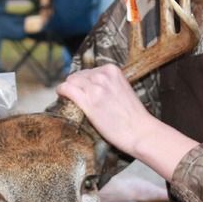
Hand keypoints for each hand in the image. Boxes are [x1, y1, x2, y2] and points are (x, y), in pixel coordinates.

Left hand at [56, 64, 197, 180]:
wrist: (140, 131)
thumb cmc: (133, 116)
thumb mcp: (122, 89)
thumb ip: (108, 84)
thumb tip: (91, 86)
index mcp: (112, 70)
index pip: (88, 71)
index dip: (84, 83)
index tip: (85, 92)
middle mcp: (103, 75)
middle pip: (77, 76)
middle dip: (76, 86)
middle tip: (78, 99)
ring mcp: (95, 88)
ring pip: (70, 81)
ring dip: (69, 90)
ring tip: (71, 101)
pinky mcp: (88, 102)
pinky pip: (66, 89)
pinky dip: (62, 92)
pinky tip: (62, 97)